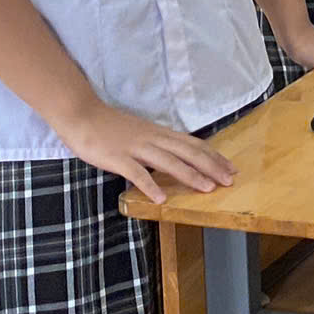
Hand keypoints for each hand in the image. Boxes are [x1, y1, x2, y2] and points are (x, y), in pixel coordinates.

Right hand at [58, 103, 235, 205]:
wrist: (82, 115)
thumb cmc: (110, 126)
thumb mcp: (141, 132)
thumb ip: (158, 144)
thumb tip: (177, 157)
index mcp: (160, 133)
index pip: (194, 144)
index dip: (214, 156)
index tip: (231, 168)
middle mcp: (153, 139)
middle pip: (188, 152)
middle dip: (211, 167)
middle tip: (230, 180)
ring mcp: (136, 148)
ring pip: (169, 162)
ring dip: (190, 175)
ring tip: (207, 189)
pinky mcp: (118, 158)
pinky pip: (136, 174)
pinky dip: (150, 186)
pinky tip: (161, 199)